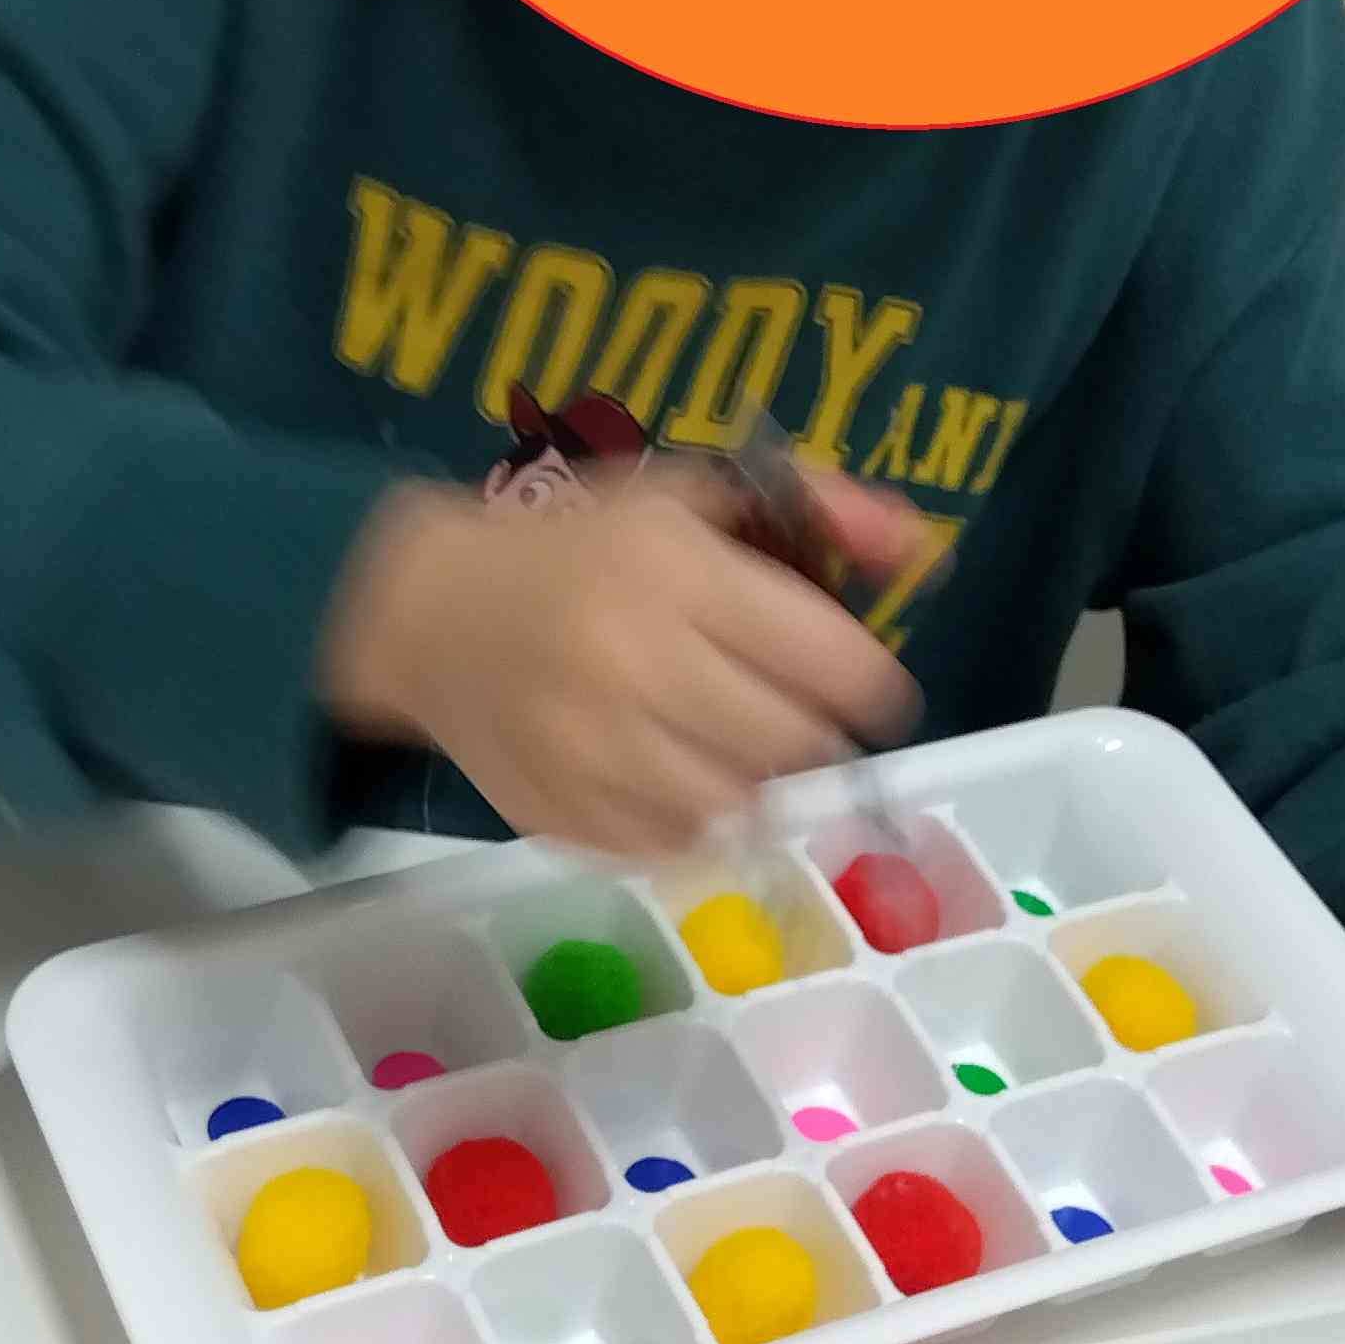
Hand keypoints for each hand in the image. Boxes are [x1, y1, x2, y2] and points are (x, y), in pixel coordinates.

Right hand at [318, 462, 930, 853]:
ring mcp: (588, 750)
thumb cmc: (573, 544)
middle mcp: (630, 664)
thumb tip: (922, 545)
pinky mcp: (558, 814)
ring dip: (753, 779)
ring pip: (736, 805)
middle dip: (811, 730)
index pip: (828, 660)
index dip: (871, 684)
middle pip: (791, 741)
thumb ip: (816, 508)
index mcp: (670, 572)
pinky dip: (689, 823)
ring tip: (727, 740)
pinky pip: (669, 849)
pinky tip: (672, 775)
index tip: (869, 687)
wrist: (422, 611)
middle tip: (790, 709)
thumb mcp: (686, 494)